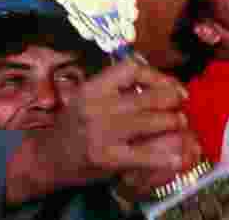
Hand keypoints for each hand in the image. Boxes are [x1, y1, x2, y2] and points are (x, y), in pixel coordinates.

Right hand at [10, 59, 191, 202]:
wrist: (47, 158)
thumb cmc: (76, 125)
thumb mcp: (90, 97)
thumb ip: (118, 88)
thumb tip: (160, 82)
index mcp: (93, 87)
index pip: (133, 69)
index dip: (158, 76)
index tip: (173, 87)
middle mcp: (97, 106)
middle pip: (149, 96)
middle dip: (173, 100)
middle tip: (180, 106)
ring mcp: (102, 132)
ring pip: (151, 121)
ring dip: (173, 122)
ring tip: (179, 124)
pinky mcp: (107, 157)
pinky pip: (143, 154)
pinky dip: (164, 155)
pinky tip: (176, 156)